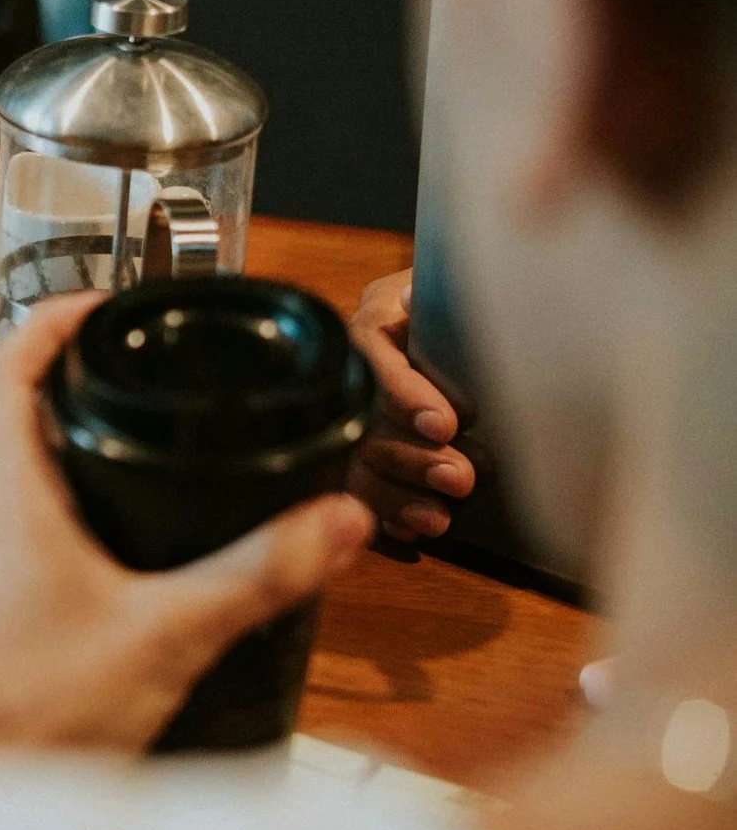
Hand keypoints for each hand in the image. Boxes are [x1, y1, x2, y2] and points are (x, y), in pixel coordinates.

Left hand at [0, 294, 375, 750]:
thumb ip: (258, 575)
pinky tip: (131, 551)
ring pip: (23, 484)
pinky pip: (29, 538)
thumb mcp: (168, 637)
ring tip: (155, 447)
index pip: (6, 373)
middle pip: (18, 421)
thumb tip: (337, 520)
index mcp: (8, 502)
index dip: (51, 323)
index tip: (107, 304)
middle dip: (82, 385)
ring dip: (78, 454)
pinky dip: (77, 517)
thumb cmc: (38, 719)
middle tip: (149, 371)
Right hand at [346, 269, 475, 540]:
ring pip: (353, 463)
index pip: (370, 355)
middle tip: (458, 479)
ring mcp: (350, 416)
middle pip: (361, 419)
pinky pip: (357, 495)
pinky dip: (384, 518)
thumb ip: (450, 300)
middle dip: (409, 457)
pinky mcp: (359, 458)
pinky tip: (412, 533)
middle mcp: (353, 369)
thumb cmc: (477, 310)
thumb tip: (417, 299)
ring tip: (438, 519)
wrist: (478, 329)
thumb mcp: (467, 296)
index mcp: (376, 322)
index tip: (444, 424)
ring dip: (395, 496)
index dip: (402, 393)